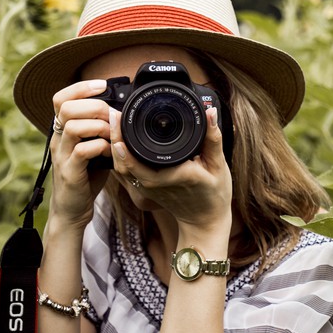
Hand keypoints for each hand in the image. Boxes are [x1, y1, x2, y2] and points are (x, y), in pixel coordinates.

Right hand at [49, 79, 110, 229]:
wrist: (72, 209)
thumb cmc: (86, 177)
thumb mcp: (93, 148)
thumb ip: (101, 131)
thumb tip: (122, 113)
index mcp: (62, 131)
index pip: (60, 98)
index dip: (80, 87)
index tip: (102, 85)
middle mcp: (57, 140)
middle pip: (66, 107)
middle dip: (94, 106)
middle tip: (112, 116)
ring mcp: (61, 156)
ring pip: (73, 126)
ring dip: (99, 126)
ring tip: (112, 135)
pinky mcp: (69, 172)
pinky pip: (82, 151)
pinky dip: (100, 147)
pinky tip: (110, 152)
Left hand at [110, 107, 232, 237]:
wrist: (205, 220)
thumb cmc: (214, 194)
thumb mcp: (219, 165)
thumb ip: (213, 138)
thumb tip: (210, 112)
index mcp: (172, 176)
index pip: (139, 161)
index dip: (124, 142)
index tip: (119, 119)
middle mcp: (155, 184)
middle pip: (123, 162)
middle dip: (114, 137)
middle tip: (114, 114)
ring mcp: (147, 189)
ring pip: (121, 168)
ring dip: (114, 146)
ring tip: (115, 123)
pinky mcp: (145, 190)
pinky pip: (126, 173)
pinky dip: (120, 156)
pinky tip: (119, 140)